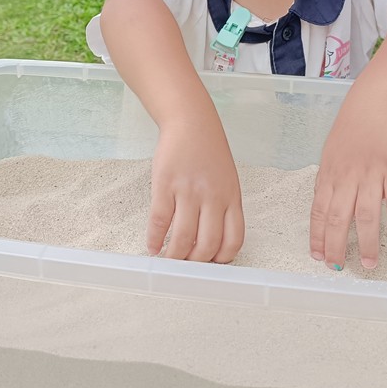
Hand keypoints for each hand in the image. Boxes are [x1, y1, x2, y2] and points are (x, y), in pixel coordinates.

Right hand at [147, 119, 243, 262]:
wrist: (190, 121)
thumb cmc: (209, 151)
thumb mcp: (228, 179)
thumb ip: (223, 207)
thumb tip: (211, 240)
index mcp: (232, 197)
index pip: (234, 239)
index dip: (222, 258)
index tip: (211, 264)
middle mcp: (213, 197)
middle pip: (207, 244)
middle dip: (196, 262)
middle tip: (186, 266)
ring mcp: (189, 191)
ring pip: (183, 238)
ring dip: (174, 256)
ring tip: (168, 260)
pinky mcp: (166, 185)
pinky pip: (160, 221)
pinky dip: (155, 239)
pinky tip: (152, 246)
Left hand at [309, 99, 386, 269]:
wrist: (373, 105)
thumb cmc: (350, 131)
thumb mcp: (330, 156)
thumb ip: (328, 183)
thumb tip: (324, 212)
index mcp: (329, 175)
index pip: (319, 212)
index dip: (317, 236)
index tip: (318, 256)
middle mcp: (347, 178)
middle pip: (339, 218)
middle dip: (336, 247)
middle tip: (339, 268)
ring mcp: (372, 174)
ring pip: (366, 215)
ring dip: (367, 242)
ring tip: (369, 263)